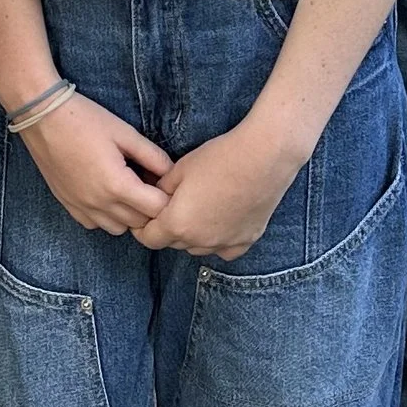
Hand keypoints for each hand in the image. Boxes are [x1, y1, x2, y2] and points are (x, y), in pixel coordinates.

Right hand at [18, 89, 171, 232]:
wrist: (42, 117)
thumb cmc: (84, 120)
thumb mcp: (125, 133)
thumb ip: (153, 156)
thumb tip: (172, 172)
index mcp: (117, 185)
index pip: (157, 209)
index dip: (167, 197)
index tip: (164, 182)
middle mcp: (100, 204)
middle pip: (140, 223)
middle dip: (150, 207)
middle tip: (149, 184)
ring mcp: (82, 207)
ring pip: (118, 229)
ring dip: (129, 215)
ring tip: (128, 190)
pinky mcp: (68, 206)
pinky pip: (95, 224)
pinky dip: (106, 216)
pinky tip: (105, 193)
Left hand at [136, 122, 301, 260]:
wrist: (264, 157)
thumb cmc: (219, 158)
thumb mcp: (179, 169)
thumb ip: (161, 190)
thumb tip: (155, 197)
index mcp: (178, 224)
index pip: (148, 239)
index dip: (142, 226)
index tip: (145, 214)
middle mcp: (200, 241)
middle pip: (173, 243)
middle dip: (167, 228)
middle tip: (172, 205)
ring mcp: (225, 243)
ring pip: (198, 248)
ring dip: (192, 235)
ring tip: (198, 210)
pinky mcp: (247, 240)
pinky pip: (224, 249)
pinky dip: (218, 239)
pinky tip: (221, 221)